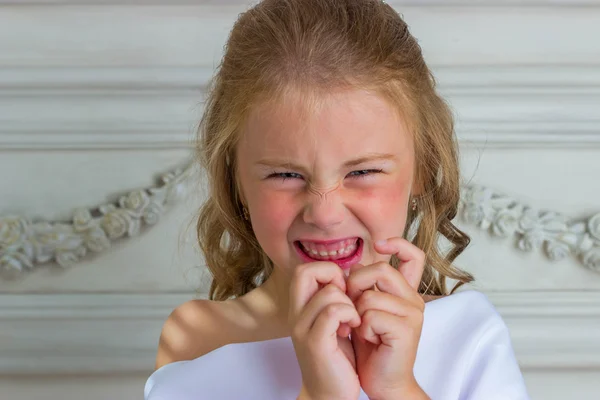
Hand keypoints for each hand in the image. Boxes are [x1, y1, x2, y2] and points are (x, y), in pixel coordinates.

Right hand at [289, 262, 361, 399]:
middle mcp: (295, 315)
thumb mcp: (332, 323)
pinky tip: (354, 327)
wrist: (330, 395)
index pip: (304, 269)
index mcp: (299, 308)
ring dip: (349, 302)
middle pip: (305, 271)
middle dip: (333, 275)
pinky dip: (350, 314)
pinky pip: (334, 311)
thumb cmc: (337, 359)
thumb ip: (333, 299)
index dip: (328, 271)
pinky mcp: (315, 342)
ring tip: (353, 320)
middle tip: (347, 296)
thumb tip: (348, 274)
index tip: (344, 290)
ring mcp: (303, 329)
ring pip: (329, 293)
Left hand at [346, 238, 426, 399]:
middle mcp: (413, 299)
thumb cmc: (372, 347)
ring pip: (370, 296)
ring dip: (357, 314)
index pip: (414, 256)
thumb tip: (356, 265)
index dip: (398, 243)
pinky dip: (362, 328)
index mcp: (405, 292)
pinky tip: (369, 340)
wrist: (383, 381)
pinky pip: (371, 316)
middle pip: (380, 270)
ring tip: (363, 329)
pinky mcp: (407, 330)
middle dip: (356, 285)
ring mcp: (413, 314)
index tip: (378, 244)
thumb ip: (365, 287)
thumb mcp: (364, 310)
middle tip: (353, 307)